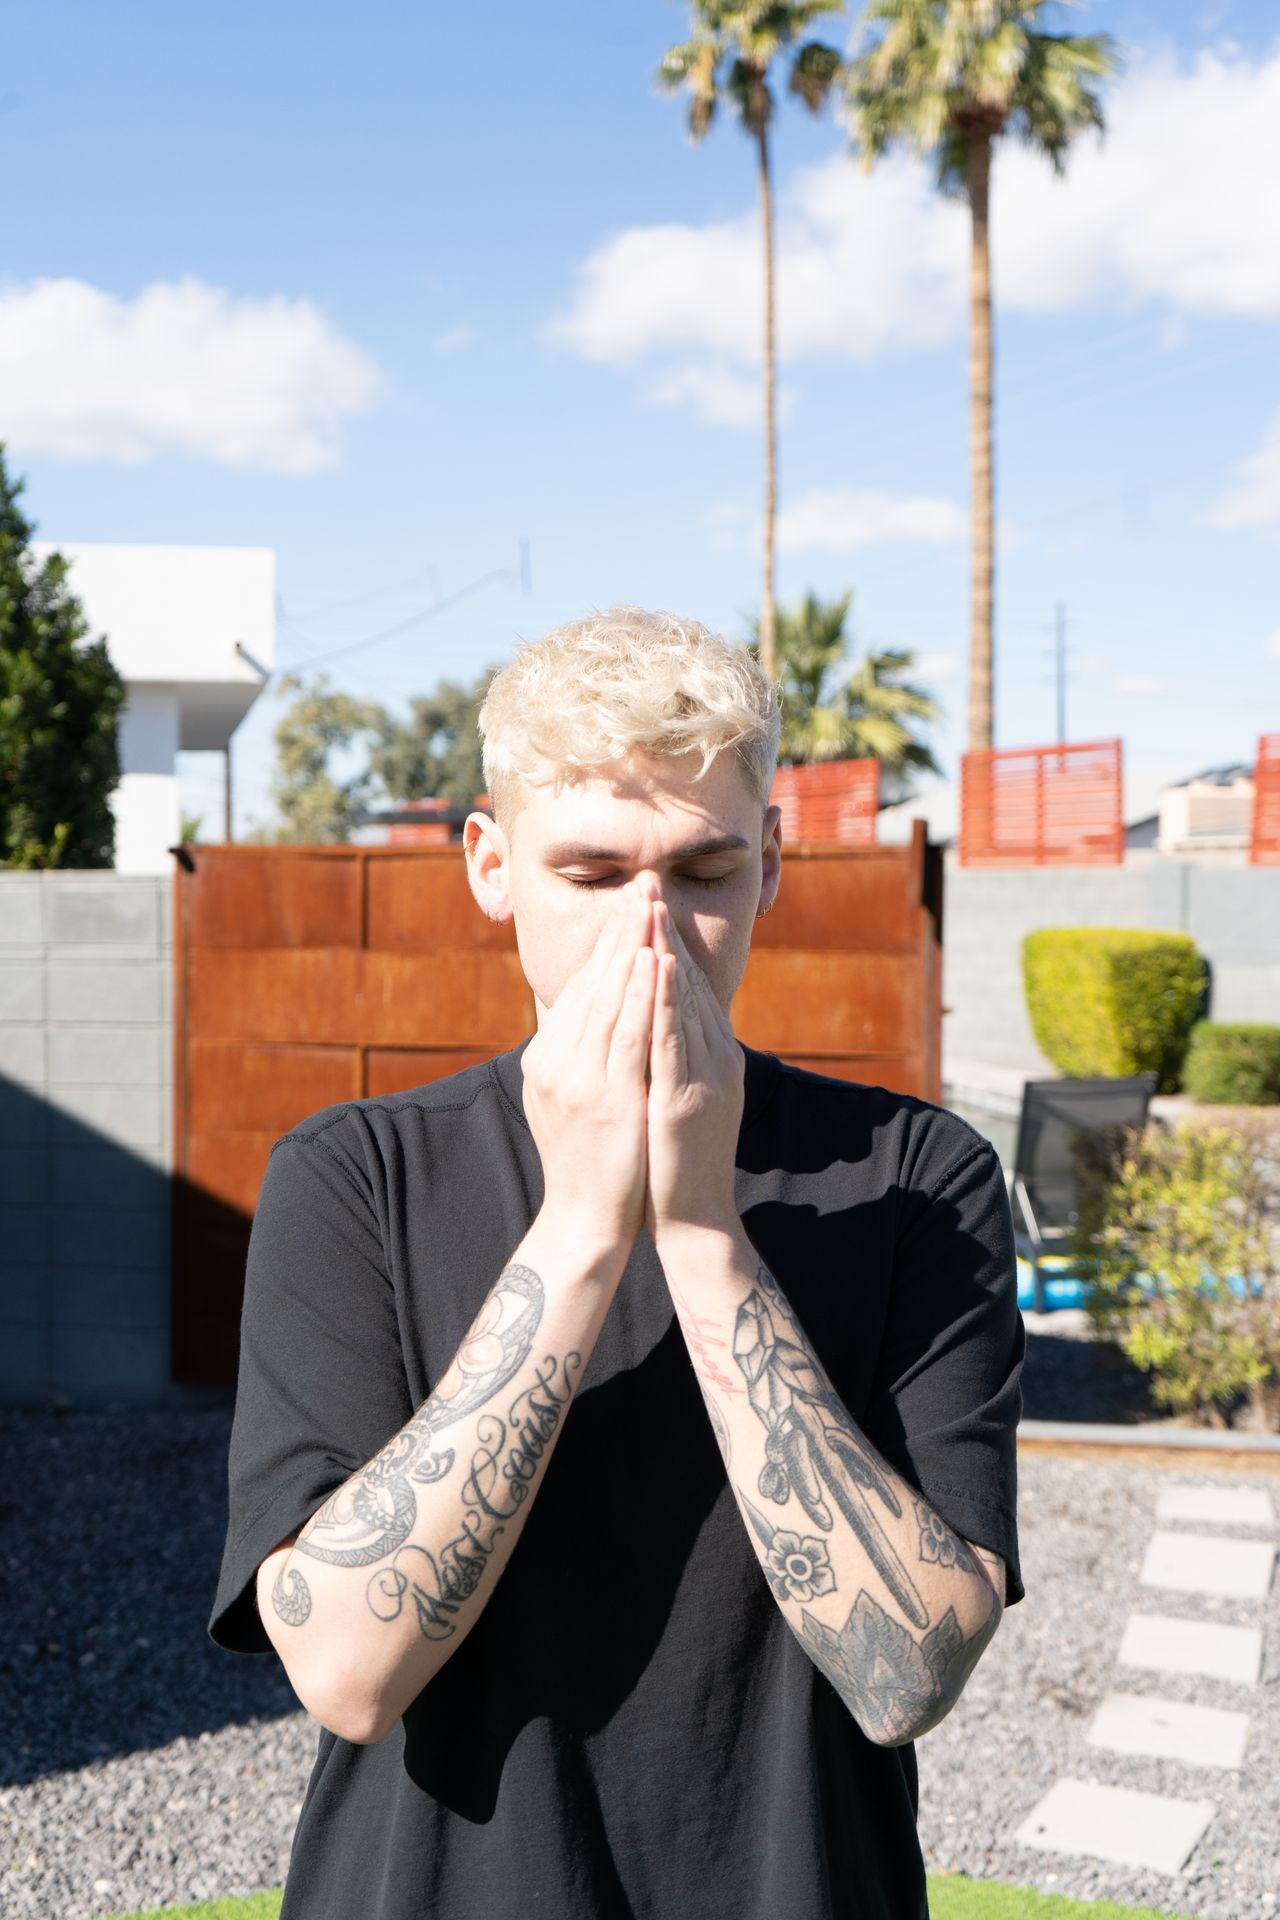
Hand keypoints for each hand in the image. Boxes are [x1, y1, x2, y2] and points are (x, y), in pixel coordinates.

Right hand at [521, 883, 656, 1255]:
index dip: (606, 944)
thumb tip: (590, 1018)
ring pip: (609, 998)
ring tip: (649, 906)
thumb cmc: (587, 1163)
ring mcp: (580, 1078)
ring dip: (632, 947)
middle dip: (620, 930)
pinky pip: (628, 1034)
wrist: (585, 1221)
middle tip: (641, 884)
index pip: (579, 987)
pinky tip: (656, 962)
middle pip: (592, 981)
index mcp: (547, 1057)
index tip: (629, 904)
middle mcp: (556, 1060)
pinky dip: (641, 994)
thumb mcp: (569, 1100)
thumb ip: (575, 1057)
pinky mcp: (609, 1097)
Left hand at [644, 897, 744, 1240]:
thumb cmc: (679, 1160)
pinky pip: (675, 1041)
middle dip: (664, 933)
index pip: (687, 987)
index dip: (666, 942)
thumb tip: (656, 1023)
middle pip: (688, 983)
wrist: (694, 1219)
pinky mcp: (687, 1099)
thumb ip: (675, 1057)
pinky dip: (667, 1002)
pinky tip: (657, 969)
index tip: (645, 902)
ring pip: (684, 1003)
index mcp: (712, 1056)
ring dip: (666, 953)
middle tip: (646, 884)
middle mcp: (715, 1058)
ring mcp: (705, 1077)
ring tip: (650, 909)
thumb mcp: (678, 1096)